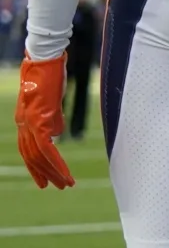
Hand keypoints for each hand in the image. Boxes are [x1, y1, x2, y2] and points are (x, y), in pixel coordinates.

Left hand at [14, 53, 72, 188]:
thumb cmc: (49, 74)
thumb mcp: (51, 101)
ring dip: (53, 172)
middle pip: (31, 156)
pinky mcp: (39, 119)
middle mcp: (23, 123)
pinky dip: (56, 163)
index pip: (28, 149)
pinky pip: (46, 148)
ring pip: (38, 156)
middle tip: (57, 187)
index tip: (46, 179)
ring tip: (66, 184)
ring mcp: (29, 122)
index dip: (36, 165)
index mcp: (24, 119)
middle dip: (44, 173)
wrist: (44, 59)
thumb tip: (56, 134)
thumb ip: (52, 118)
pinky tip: (65, 172)